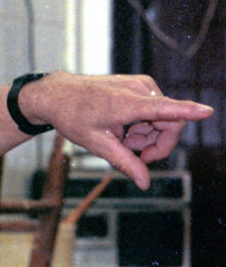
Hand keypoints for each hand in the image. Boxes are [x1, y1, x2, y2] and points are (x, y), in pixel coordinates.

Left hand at [19, 71, 212, 189]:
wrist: (58, 94)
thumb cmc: (73, 117)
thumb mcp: (97, 144)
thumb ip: (125, 162)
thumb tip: (144, 183)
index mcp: (126, 104)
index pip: (164, 108)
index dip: (188, 112)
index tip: (207, 112)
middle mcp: (139, 89)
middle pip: (171, 122)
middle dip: (159, 144)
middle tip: (137, 157)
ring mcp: (141, 84)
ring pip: (165, 117)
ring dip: (150, 135)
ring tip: (124, 141)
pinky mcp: (141, 84)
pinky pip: (156, 109)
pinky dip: (146, 124)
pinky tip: (125, 130)